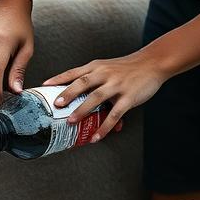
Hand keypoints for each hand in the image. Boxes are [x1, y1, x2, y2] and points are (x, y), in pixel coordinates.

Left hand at [43, 50, 170, 141]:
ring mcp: (117, 85)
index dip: (59, 79)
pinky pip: (114, 115)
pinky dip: (104, 127)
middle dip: (68, 94)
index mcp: (97, 67)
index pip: (74, 72)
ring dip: (82, 110)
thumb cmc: (128, 68)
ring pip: (96, 98)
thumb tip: (81, 104)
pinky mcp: (128, 97)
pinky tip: (96, 137)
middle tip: (57, 105)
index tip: (45, 86)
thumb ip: (94, 84)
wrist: (154, 62)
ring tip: (71, 122)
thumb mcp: (109, 69)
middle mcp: (105, 74)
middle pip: (82, 83)